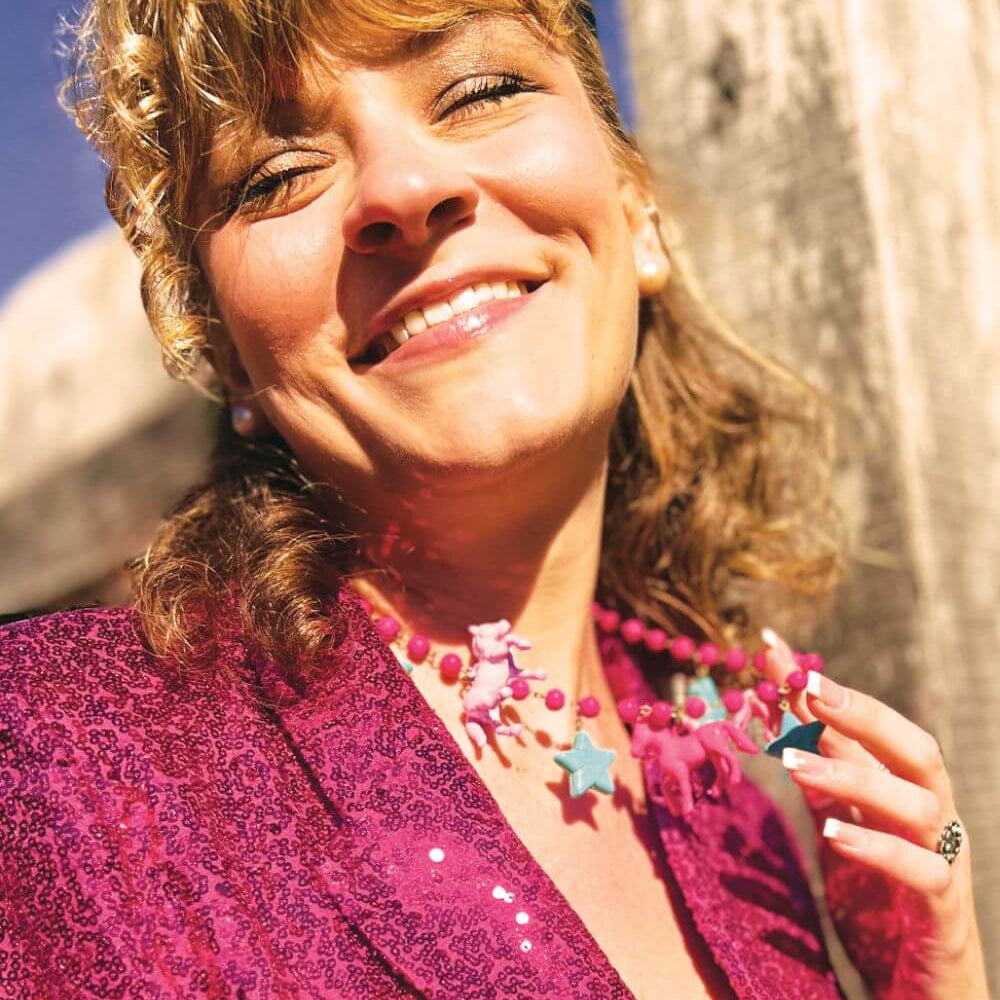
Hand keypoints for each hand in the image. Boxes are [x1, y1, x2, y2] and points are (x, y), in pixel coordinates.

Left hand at [761, 630, 989, 999]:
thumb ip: (820, 782)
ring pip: (920, 805)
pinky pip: (925, 875)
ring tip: (796, 761)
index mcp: (901, 797)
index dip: (824, 689)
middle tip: (808, 685)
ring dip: (857, 777)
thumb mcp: (840, 833)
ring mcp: (944, 865)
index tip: (772, 650)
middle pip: (915, 750)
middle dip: (863, 713)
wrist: (920, 995)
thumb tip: (785, 718)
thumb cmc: (879, 909)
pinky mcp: (945, 917)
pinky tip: (837, 836)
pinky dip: (881, 850)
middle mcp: (930, 821)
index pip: (867, 729)